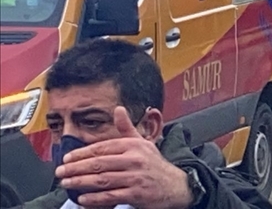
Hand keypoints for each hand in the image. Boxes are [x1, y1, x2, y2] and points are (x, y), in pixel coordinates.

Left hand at [57, 107, 194, 208]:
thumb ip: (126, 128)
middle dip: (76, 168)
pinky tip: (82, 198)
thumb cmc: (154, 164)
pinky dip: (94, 198)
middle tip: (60, 172)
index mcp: (134, 145)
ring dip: (81, 182)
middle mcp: (135, 160)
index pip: (103, 148)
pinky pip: (111, 196)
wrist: (175, 186)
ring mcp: (136, 178)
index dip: (82, 153)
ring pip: (103, 179)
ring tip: (67, 183)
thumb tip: (118, 109)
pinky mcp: (137, 194)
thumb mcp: (143, 143)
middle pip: (99, 163)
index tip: (67, 158)